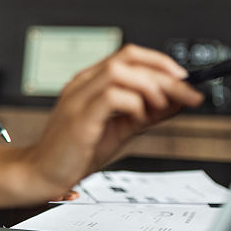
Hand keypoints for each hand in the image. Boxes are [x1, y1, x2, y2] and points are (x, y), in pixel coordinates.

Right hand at [22, 45, 203, 199]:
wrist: (44, 175)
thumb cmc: (76, 152)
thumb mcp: (121, 128)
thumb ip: (147, 113)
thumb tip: (177, 101)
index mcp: (91, 82)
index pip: (128, 55)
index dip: (159, 62)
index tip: (184, 79)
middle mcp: (83, 84)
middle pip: (128, 59)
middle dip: (165, 74)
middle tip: (187, 93)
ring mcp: (79, 99)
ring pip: (119, 71)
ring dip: (149, 86)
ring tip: (160, 106)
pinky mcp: (79, 119)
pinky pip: (110, 96)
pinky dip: (133, 104)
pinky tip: (138, 119)